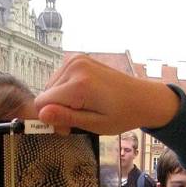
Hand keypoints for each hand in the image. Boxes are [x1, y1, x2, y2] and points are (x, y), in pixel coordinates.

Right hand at [34, 54, 179, 133]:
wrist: (143, 98)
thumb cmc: (123, 115)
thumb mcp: (95, 124)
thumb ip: (67, 118)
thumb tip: (42, 114)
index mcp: (79, 85)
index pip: (42, 102)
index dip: (51, 119)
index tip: (68, 128)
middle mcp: (75, 67)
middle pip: (46, 94)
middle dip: (57, 109)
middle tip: (80, 119)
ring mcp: (77, 60)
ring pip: (51, 86)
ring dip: (62, 100)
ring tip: (84, 107)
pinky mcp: (79, 58)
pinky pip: (60, 78)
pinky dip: (67, 89)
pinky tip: (84, 96)